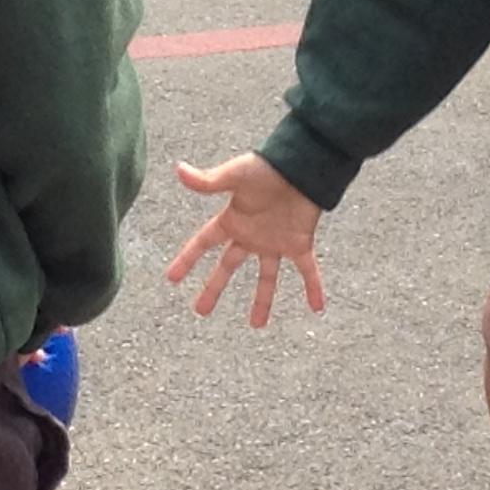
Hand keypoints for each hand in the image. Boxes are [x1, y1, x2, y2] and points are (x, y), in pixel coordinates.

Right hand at [164, 154, 326, 327]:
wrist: (302, 164)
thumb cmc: (267, 167)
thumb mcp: (234, 175)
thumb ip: (208, 181)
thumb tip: (178, 169)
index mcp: (233, 219)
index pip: (203, 243)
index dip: (187, 260)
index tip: (171, 279)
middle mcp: (251, 235)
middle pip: (228, 267)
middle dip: (213, 288)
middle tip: (199, 311)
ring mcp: (275, 241)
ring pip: (267, 277)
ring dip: (263, 300)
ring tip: (257, 325)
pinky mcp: (299, 243)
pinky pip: (307, 270)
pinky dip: (313, 287)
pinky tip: (318, 306)